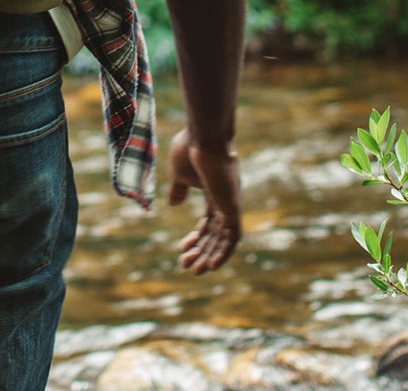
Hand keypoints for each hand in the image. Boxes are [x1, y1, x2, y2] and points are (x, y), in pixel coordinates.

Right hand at [166, 127, 241, 273]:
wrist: (204, 136)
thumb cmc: (190, 149)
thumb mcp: (180, 174)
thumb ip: (179, 190)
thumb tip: (174, 205)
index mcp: (213, 193)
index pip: (209, 222)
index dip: (196, 238)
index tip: (181, 248)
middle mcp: (225, 201)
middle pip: (215, 234)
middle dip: (201, 251)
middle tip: (186, 266)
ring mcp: (231, 205)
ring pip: (223, 240)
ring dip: (209, 256)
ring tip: (193, 271)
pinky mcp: (234, 208)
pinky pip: (233, 238)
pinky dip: (223, 253)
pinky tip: (210, 266)